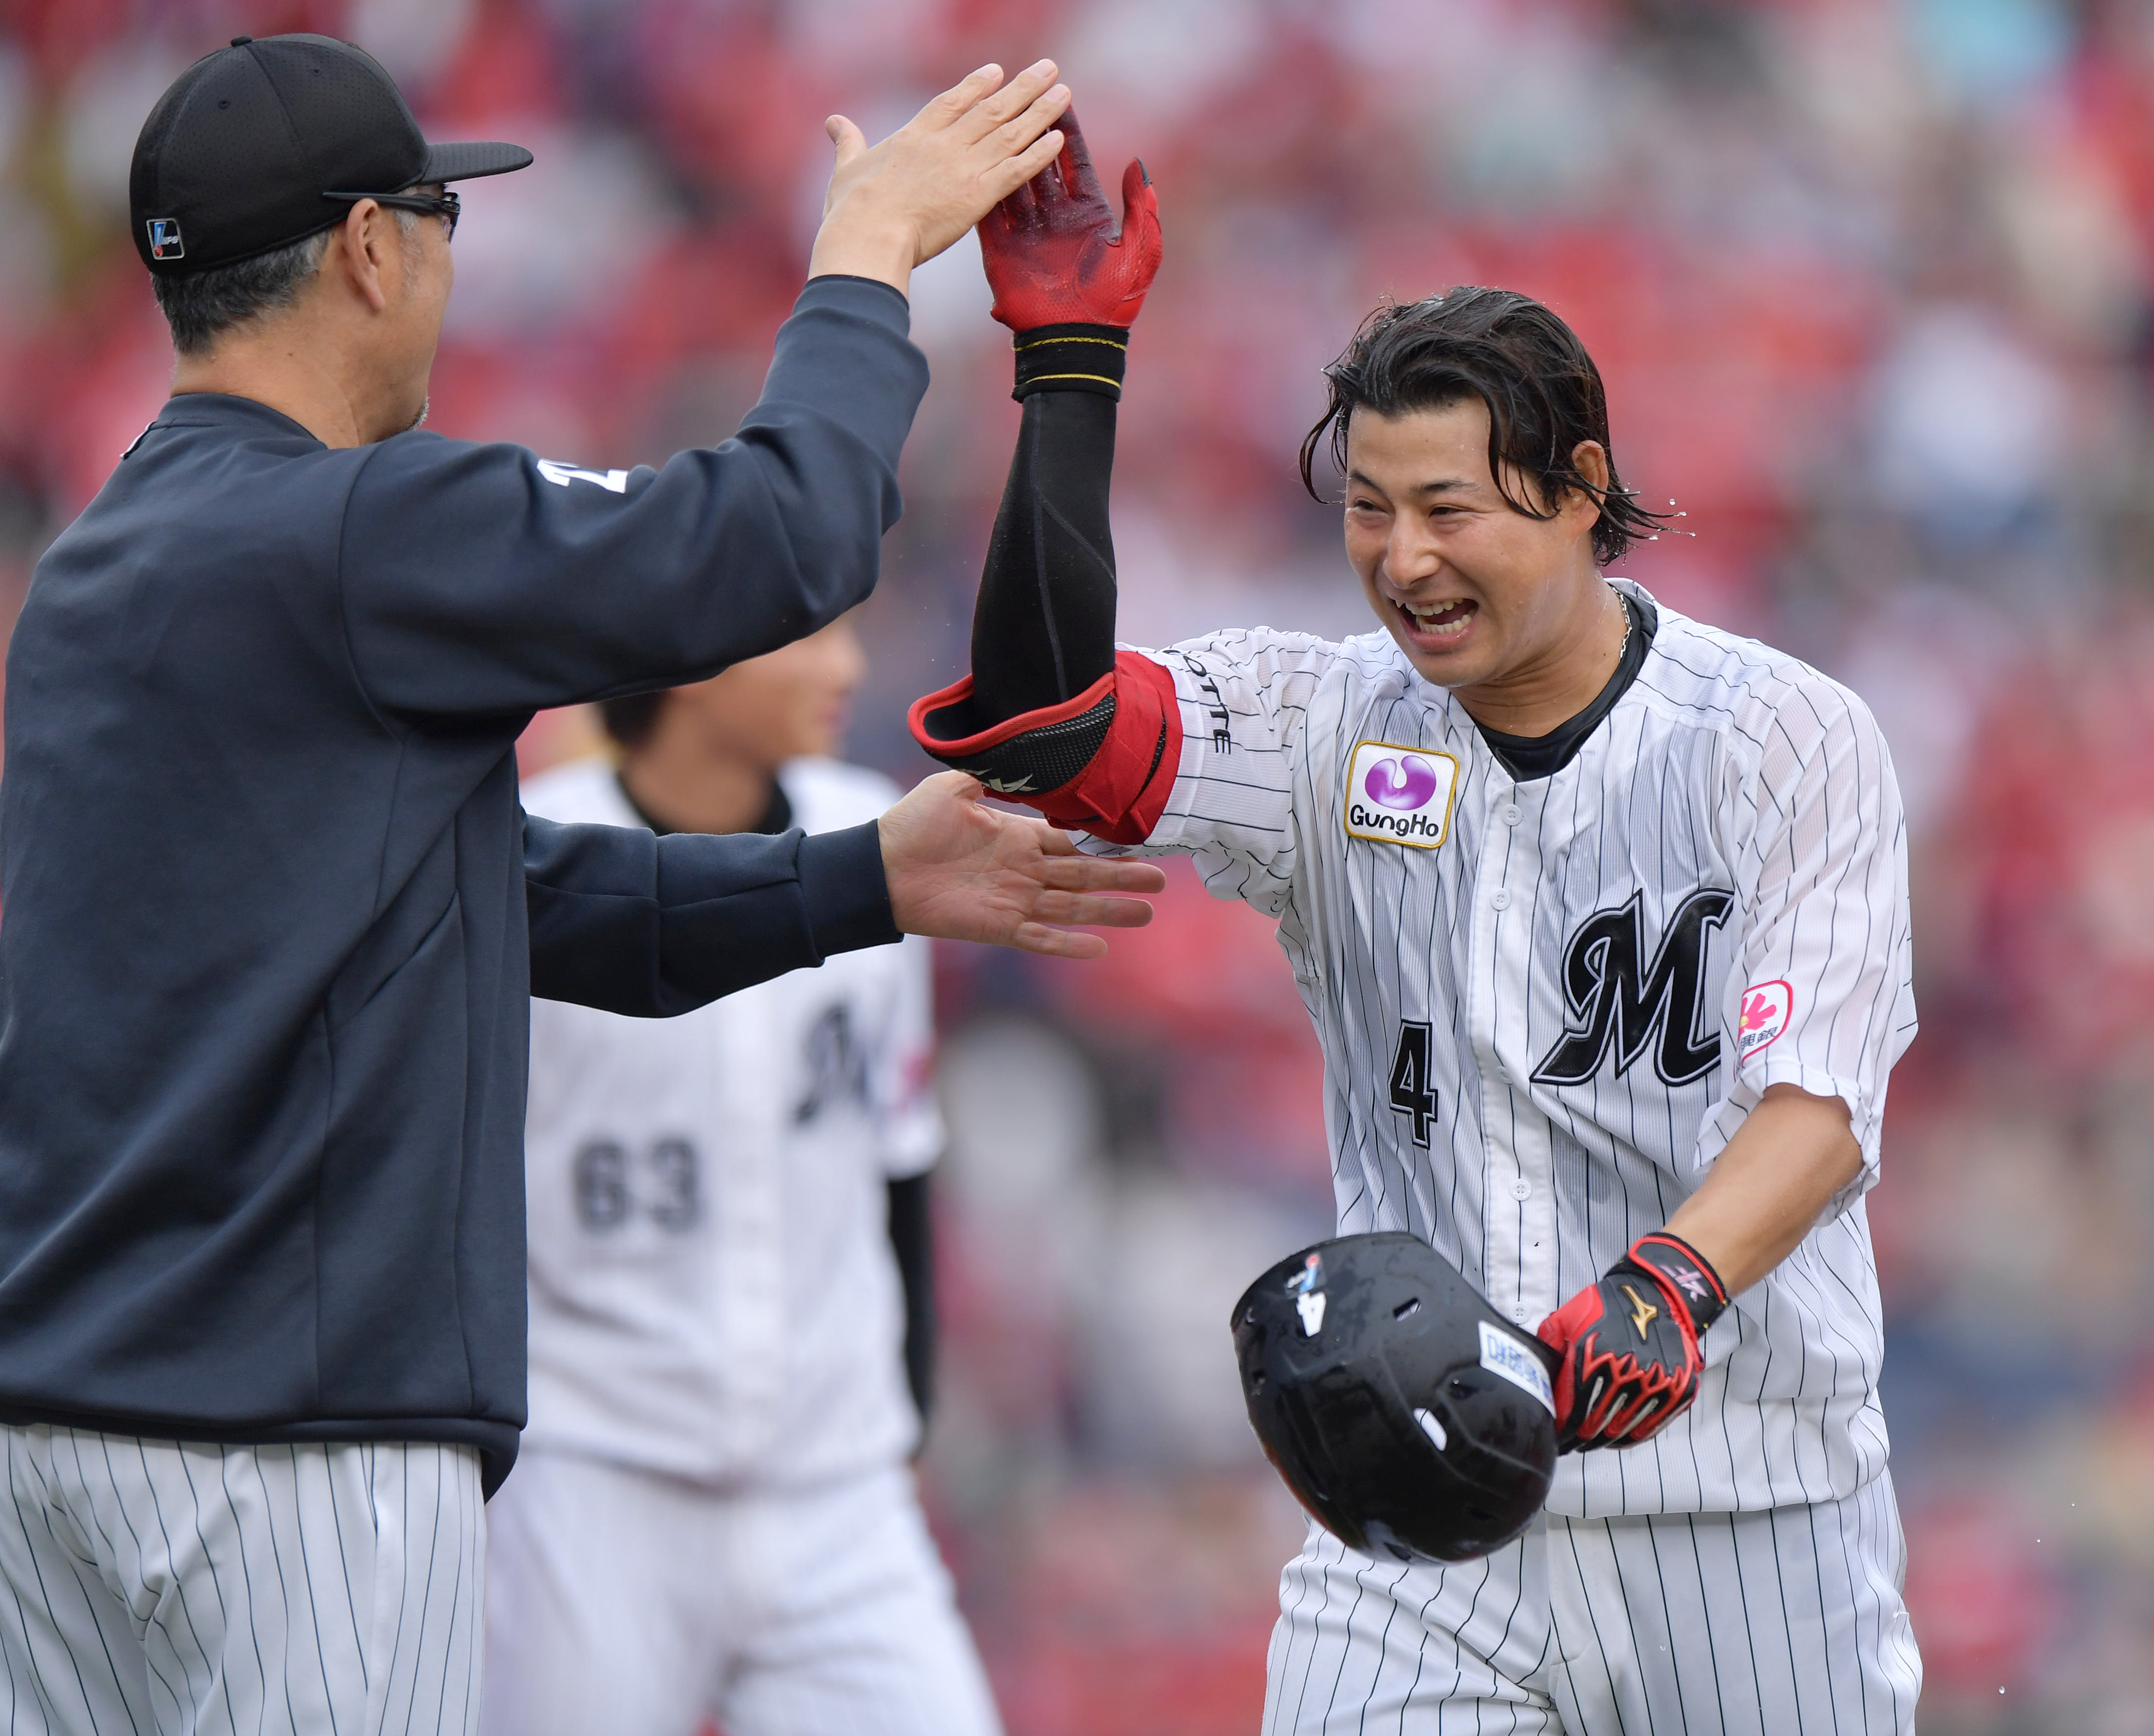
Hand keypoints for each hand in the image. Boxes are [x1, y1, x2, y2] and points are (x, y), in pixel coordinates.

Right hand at [812, 62, 1071, 296]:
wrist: (869, 236)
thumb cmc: (852, 210)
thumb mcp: (846, 169)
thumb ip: (848, 143)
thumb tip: (834, 123)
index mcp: (914, 137)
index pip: (953, 102)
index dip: (977, 85)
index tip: (998, 71)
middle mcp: (944, 145)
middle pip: (992, 109)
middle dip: (1023, 87)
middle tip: (1048, 69)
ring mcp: (963, 168)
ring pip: (1010, 133)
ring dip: (1040, 111)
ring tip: (1063, 93)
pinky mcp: (978, 196)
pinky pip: (1016, 170)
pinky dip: (1039, 154)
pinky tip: (1059, 139)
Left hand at [878, 771, 1165, 957]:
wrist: (879, 867)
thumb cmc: (912, 824)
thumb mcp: (954, 785)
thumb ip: (992, 778)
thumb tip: (1022, 759)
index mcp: (1017, 837)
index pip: (1072, 841)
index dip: (1106, 844)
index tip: (1138, 842)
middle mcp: (1023, 871)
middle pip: (1084, 875)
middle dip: (1122, 878)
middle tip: (1160, 881)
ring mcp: (1014, 900)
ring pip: (1073, 907)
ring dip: (1109, 911)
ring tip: (1146, 914)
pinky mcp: (997, 927)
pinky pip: (1040, 937)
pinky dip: (1067, 944)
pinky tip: (1099, 948)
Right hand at [978, 107, 1162, 330]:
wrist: (1077, 340)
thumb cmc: (1114, 301)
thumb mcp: (1139, 251)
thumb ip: (1141, 208)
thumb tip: (1139, 165)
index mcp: (1087, 212)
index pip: (1074, 161)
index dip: (1068, 130)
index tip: (1060, 98)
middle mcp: (1055, 217)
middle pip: (1039, 162)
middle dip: (1031, 129)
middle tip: (1021, 94)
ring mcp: (1026, 231)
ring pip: (1011, 180)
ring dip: (1003, 150)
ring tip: (992, 117)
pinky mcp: (1002, 249)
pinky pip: (990, 212)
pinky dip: (981, 187)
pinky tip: (971, 159)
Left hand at [1536, 1232, 1727, 1451]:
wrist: (1656, 1294)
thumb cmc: (1605, 1307)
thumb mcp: (1566, 1318)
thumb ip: (1549, 1348)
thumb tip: (1534, 1380)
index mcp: (1595, 1357)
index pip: (1572, 1412)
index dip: (1561, 1431)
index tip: (1554, 1439)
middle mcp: (1627, 1373)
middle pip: (1597, 1426)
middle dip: (1579, 1439)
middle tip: (1571, 1445)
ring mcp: (1656, 1383)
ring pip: (1623, 1431)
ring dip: (1604, 1441)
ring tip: (1591, 1442)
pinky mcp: (1677, 1389)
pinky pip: (1650, 1426)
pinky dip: (1631, 1437)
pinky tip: (1617, 1438)